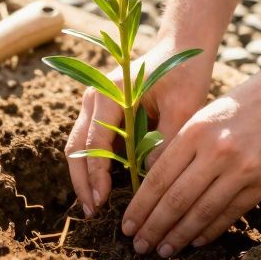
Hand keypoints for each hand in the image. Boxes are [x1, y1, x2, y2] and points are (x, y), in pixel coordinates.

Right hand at [65, 36, 214, 216]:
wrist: (181, 48)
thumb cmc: (184, 74)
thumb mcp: (183, 108)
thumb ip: (166, 141)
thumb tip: (150, 181)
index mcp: (110, 92)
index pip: (95, 142)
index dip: (97, 175)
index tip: (103, 202)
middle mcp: (94, 97)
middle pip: (76, 147)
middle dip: (82, 182)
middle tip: (92, 212)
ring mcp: (95, 104)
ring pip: (79, 147)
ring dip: (85, 176)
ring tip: (96, 206)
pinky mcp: (102, 113)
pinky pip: (92, 143)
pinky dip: (95, 166)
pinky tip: (106, 190)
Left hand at [120, 64, 260, 256]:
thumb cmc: (247, 100)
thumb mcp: (208, 114)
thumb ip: (185, 145)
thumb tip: (159, 184)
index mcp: (195, 131)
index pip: (158, 178)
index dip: (140, 207)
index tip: (126, 225)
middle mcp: (216, 151)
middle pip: (175, 200)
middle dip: (153, 228)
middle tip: (138, 246)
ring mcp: (243, 168)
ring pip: (201, 212)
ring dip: (179, 236)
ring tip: (163, 251)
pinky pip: (231, 212)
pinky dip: (210, 229)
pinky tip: (196, 240)